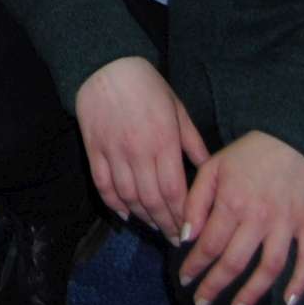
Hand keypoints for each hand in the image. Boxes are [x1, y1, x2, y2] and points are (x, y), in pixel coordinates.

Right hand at [72, 55, 207, 242]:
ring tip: (154, 227)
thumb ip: (193, 142)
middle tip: (175, 239)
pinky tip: (125, 215)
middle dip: (165, 224)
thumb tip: (210, 170)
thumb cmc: (148, 85)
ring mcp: (113, 152)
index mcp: (163, 141)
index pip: (174, 191)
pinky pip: (103, 185)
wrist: (105, 64)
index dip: (182, 216)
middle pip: (152, 200)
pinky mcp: (93, 149)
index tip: (191, 231)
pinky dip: (113, 204)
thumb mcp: (178, 109)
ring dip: (142, 217)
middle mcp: (138, 151)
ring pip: (128, 197)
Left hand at [178, 131, 303, 304]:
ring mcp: (287, 224)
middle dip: (215, 286)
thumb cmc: (249, 153)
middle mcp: (258, 218)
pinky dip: (300, 283)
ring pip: (269, 268)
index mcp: (231, 202)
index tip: (185, 281)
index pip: (208, 244)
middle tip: (202, 304)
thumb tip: (186, 236)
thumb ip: (196, 200)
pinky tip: (288, 302)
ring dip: (253, 293)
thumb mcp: (213, 167)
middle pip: (234, 262)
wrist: (294, 136)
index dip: (195, 265)